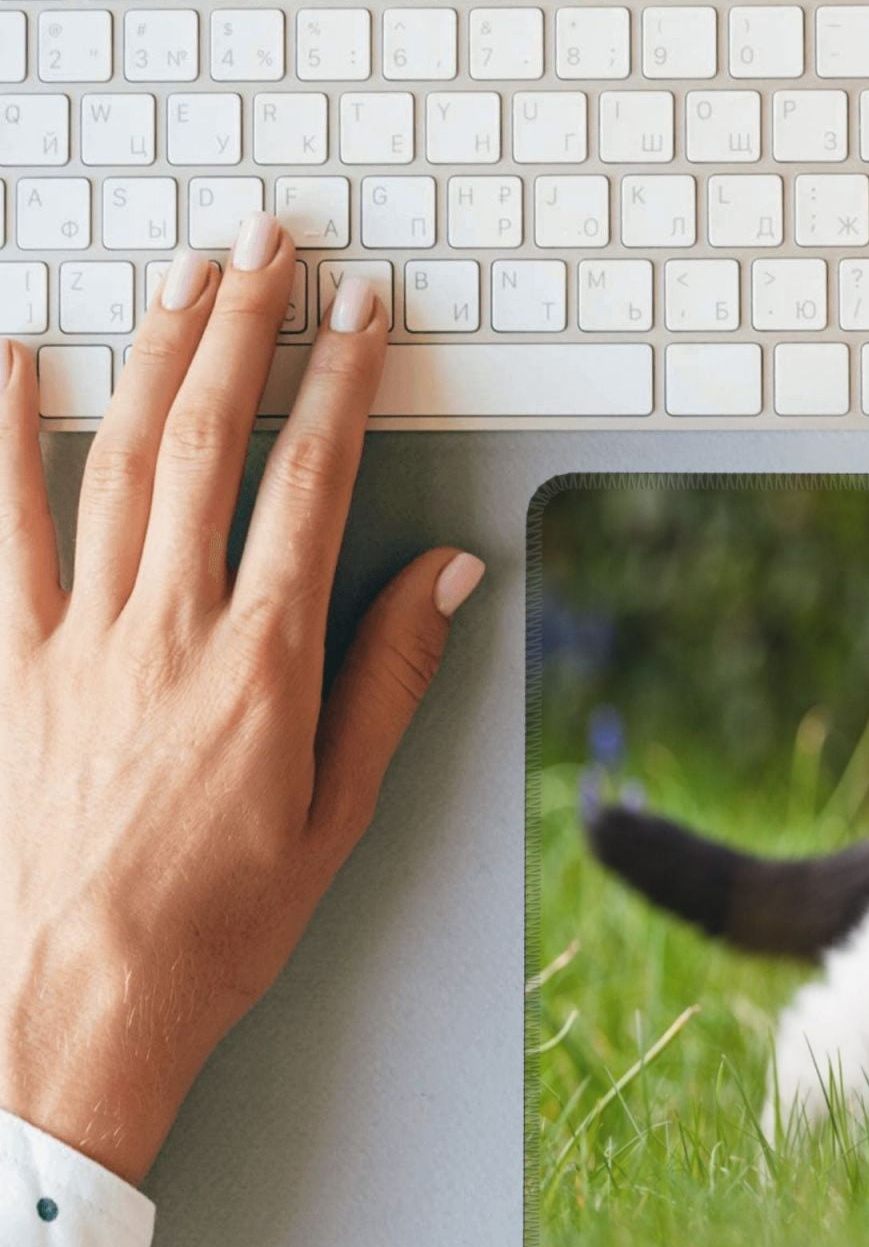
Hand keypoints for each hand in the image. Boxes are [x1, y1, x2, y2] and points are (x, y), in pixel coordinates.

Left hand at [0, 216, 483, 1184]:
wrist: (76, 1003)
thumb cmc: (221, 917)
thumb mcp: (341, 807)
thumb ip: (392, 674)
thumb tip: (447, 574)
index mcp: (264, 662)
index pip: (315, 483)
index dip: (344, 383)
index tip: (365, 312)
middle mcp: (169, 628)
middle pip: (209, 443)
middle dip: (246, 328)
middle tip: (270, 242)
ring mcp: (78, 638)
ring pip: (116, 463)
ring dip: (155, 357)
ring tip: (185, 276)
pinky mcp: (9, 664)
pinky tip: (11, 364)